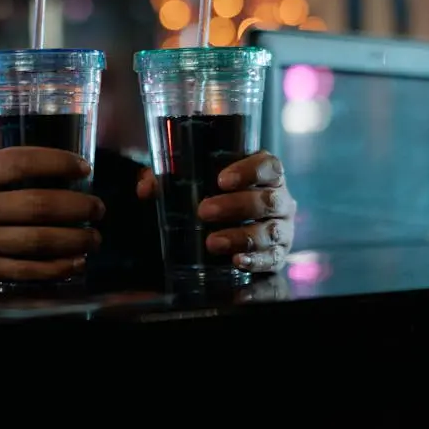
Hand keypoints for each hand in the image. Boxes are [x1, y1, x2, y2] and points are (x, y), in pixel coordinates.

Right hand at [0, 147, 104, 286]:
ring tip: (94, 237)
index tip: (82, 167)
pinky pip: (27, 273)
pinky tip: (74, 262)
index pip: (20, 163)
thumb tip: (52, 177)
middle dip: (78, 207)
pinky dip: (57, 268)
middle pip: (39, 206)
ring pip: (39, 242)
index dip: (58, 162)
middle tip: (98, 208)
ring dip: (76, 240)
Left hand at [137, 151, 294, 272]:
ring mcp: (283, 228)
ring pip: (270, 231)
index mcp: (266, 174)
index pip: (268, 165)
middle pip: (267, 200)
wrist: (235, 227)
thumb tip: (145, 188)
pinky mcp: (279, 254)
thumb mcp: (193, 183)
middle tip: (204, 212)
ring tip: (212, 243)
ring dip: (241, 237)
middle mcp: (280, 199)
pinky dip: (255, 262)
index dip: (249, 171)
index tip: (221, 180)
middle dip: (236, 206)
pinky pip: (273, 260)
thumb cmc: (215, 196)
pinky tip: (236, 262)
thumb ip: (168, 179)